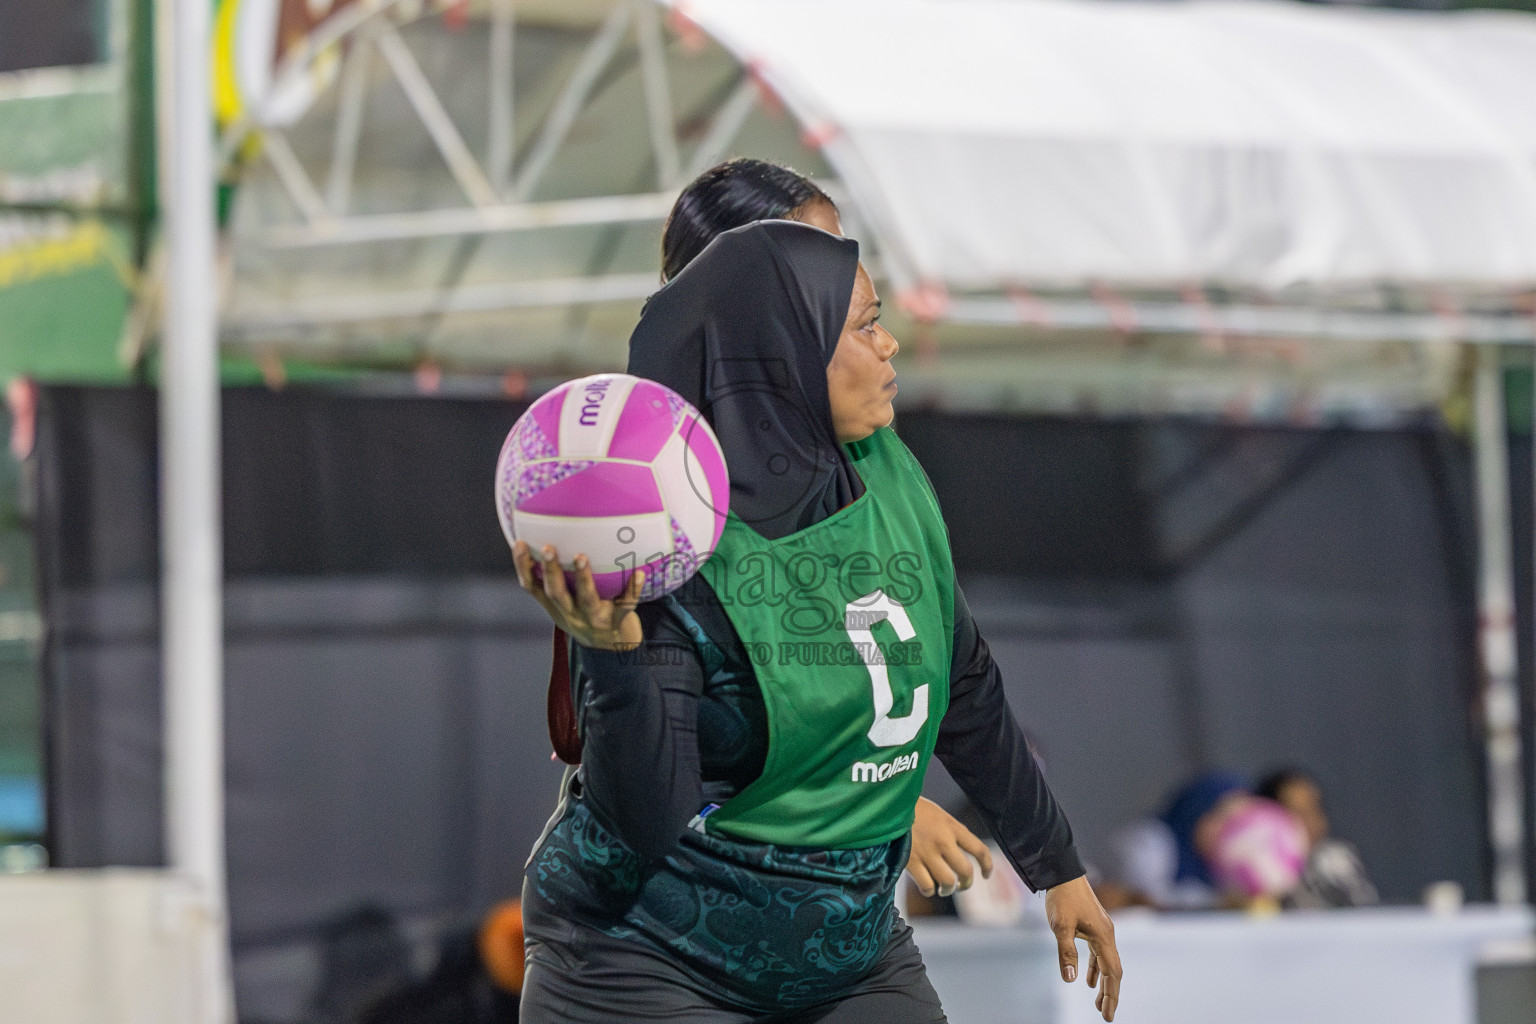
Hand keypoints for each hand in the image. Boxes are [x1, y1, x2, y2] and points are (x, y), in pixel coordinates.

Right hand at [512, 541, 644, 650]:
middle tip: (548, 549)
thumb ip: (557, 580)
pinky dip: (633, 589)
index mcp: (556, 607)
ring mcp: (594, 619)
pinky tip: (639, 573)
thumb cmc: (586, 614)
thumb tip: (548, 538)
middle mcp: (571, 614)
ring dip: (583, 578)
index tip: (519, 544)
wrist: (612, 647)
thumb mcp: (565, 604)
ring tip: (581, 557)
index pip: (533, 587)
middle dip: (551, 571)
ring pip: (587, 599)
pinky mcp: (617, 622)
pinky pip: (626, 605)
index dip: (523, 567)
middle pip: (556, 593)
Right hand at [905, 797, 993, 897]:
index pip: (979, 849)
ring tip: (943, 889)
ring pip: (948, 882)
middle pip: (965, 871)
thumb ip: (950, 831)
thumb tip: (960, 851)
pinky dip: (929, 890)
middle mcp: (943, 841)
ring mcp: (927, 853)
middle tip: (962, 885)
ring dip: (948, 889)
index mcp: (952, 826)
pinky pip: (927, 886)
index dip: (987, 865)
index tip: (986, 874)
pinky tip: (927, 887)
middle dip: (966, 883)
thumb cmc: (912, 808)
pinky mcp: (911, 862)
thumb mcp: (937, 813)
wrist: (888, 805)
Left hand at [1045, 875, 1122, 1021]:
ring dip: (1103, 983)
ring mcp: (1101, 930)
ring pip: (1106, 962)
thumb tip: (1070, 980)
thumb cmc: (1062, 898)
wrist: (1062, 872)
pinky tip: (1088, 979)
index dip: (1112, 995)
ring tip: (1097, 1002)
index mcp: (1104, 937)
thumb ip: (1066, 953)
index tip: (1107, 1014)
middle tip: (1104, 1014)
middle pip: (1113, 970)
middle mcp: (1107, 935)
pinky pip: (1098, 953)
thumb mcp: (1060, 927)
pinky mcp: (1093, 926)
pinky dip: (1095, 968)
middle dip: (1110, 993)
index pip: (1113, 973)